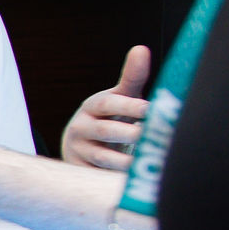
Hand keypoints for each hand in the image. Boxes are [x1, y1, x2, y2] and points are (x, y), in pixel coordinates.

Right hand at [61, 45, 150, 169]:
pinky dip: (113, 179)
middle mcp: (81, 127)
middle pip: (105, 131)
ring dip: (124, 161)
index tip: (150, 110)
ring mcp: (78, 151)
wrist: (79, 148)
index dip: (129, 106)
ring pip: (101, 157)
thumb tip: (141, 49)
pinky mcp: (80, 172)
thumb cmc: (109, 118)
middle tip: (150, 136)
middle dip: (128, 134)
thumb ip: (132, 77)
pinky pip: (97, 176)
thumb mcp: (119, 98)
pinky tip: (134, 180)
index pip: (108, 103)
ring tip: (144, 163)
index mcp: (93, 106)